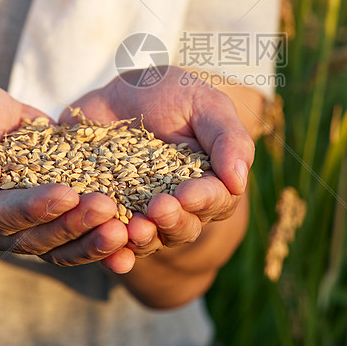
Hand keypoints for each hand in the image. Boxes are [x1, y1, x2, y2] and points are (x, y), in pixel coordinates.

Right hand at [0, 76, 134, 272]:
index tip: (67, 193)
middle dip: (69, 224)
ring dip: (88, 240)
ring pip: (51, 247)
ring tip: (123, 228)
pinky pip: (68, 242)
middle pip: (26, 237)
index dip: (29, 207)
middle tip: (106, 208)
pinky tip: (129, 235)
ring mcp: (9, 230)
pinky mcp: (39, 224)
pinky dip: (96, 242)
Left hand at [61, 67, 254, 259]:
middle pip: (184, 228)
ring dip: (144, 239)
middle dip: (173, 222)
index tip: (187, 194)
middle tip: (158, 207)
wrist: (117, 92)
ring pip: (151, 240)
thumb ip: (227, 138)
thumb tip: (238, 181)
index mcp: (211, 181)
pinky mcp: (109, 213)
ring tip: (133, 227)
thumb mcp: (203, 103)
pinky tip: (111, 254)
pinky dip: (112, 252)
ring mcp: (143, 212)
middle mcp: (180, 205)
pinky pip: (111, 243)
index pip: (216, 200)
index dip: (203, 200)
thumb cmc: (170, 93)